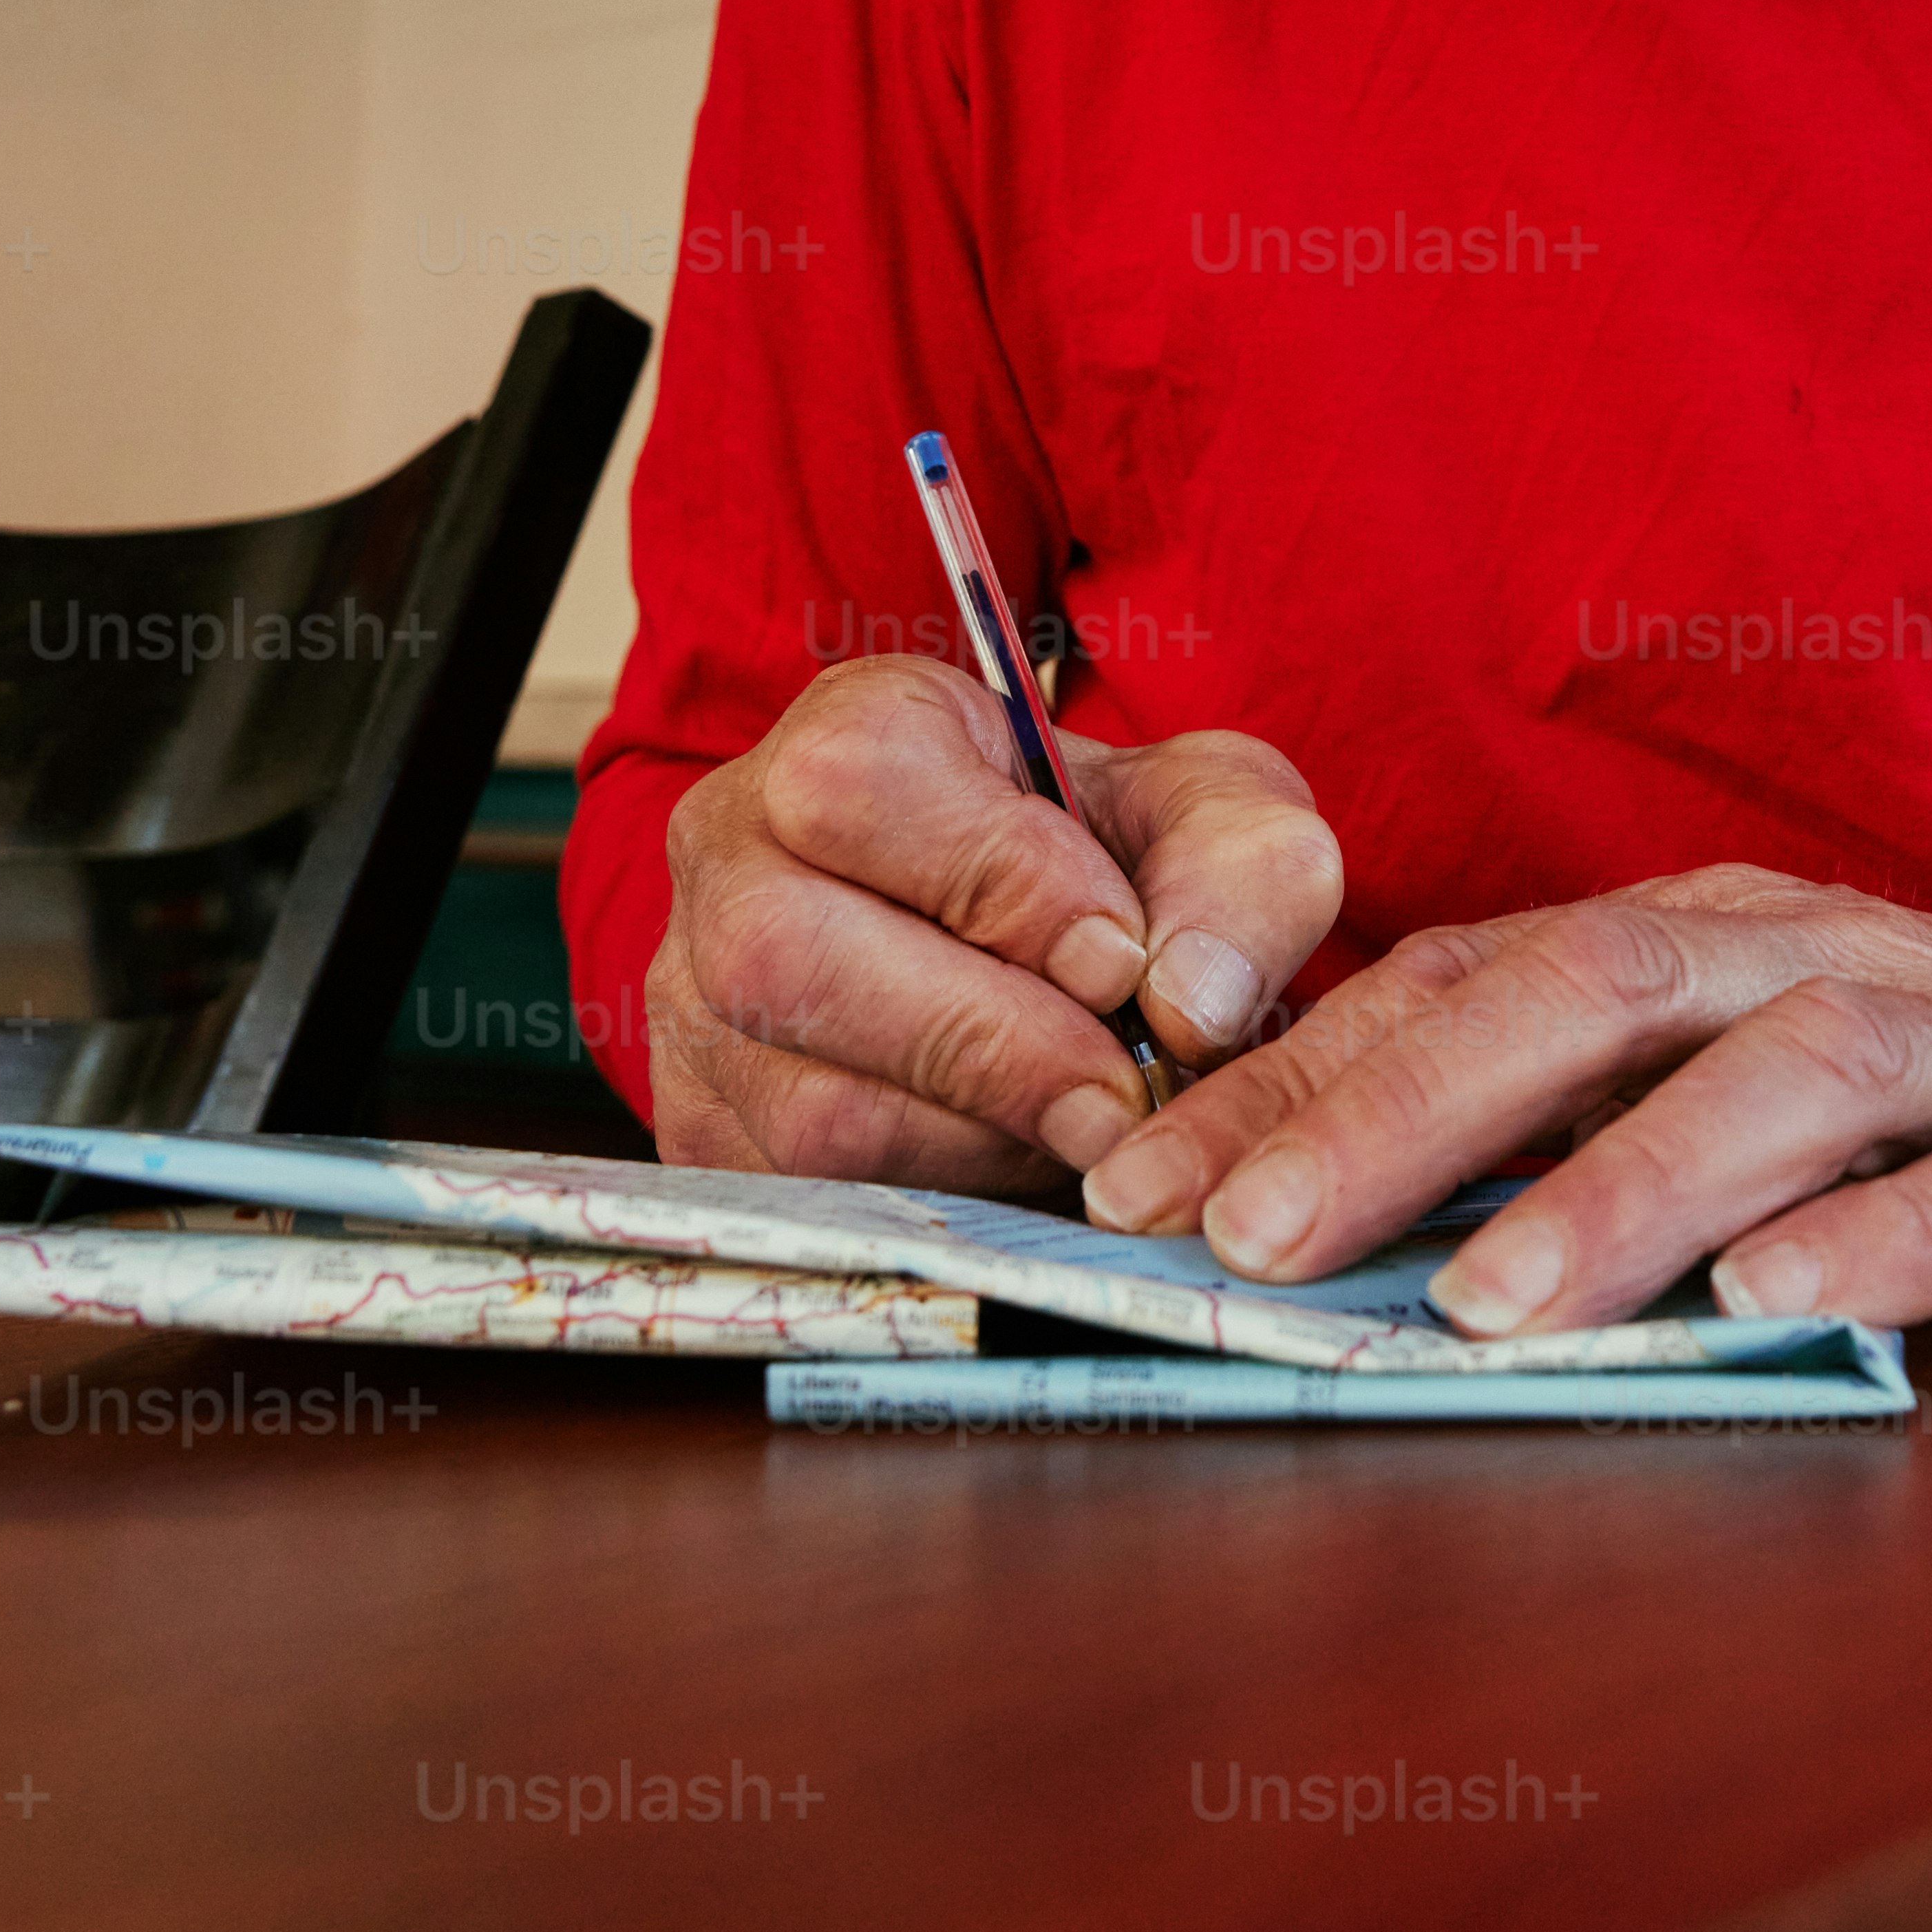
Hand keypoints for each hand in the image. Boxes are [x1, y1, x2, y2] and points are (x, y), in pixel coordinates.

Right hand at [648, 659, 1342, 1188]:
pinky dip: (935, 1201)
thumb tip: (1189, 1004)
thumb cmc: (1114, 858)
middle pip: (787, 955)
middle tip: (1118, 1095)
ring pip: (800, 1102)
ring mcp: (691, 1000)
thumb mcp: (1212, 816)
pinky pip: (801, 1197)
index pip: (858, 786)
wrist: (1041, 939)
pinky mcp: (706, 1129)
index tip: (1121, 960)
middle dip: (983, 1044)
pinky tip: (1014, 1166)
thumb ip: (1240, 870)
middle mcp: (731, 853)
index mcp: (844, 730)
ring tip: (1083, 1129)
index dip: (998, 883)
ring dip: (974, 1138)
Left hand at [1075, 866, 1931, 1331]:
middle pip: (1596, 993)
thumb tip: (1297, 1214)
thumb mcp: (1726, 1104)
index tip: (1137, 1192)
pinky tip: (1787, 1308)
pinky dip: (1887, 1239)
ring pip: (1788, 1076)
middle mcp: (1818, 959)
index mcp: (1702, 944)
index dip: (1297, 1079)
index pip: (1463, 981)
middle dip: (1411, 1114)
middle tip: (1258, 1238)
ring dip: (1631, 1188)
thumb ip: (1553, 1138)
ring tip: (1495, 1305)